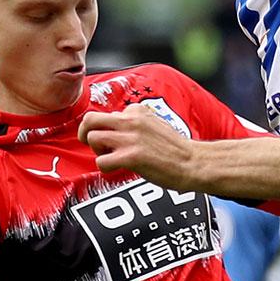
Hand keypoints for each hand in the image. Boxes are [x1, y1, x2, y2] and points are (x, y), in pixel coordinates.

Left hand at [80, 106, 201, 189]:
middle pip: (90, 119)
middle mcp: (131, 121)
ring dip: (97, 151)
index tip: (116, 141)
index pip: (108, 114)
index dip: (106, 129)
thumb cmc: (176, 149)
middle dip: (85, 132)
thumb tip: (115, 126)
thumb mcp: (155, 125)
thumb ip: (135, 123)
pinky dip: (105, 168)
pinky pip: (101, 161)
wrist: (195, 163)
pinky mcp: (132, 156)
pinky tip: (118, 170)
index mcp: (137, 111)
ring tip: (112, 158)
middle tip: (91, 144)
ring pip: (93, 138)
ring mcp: (131, 138)